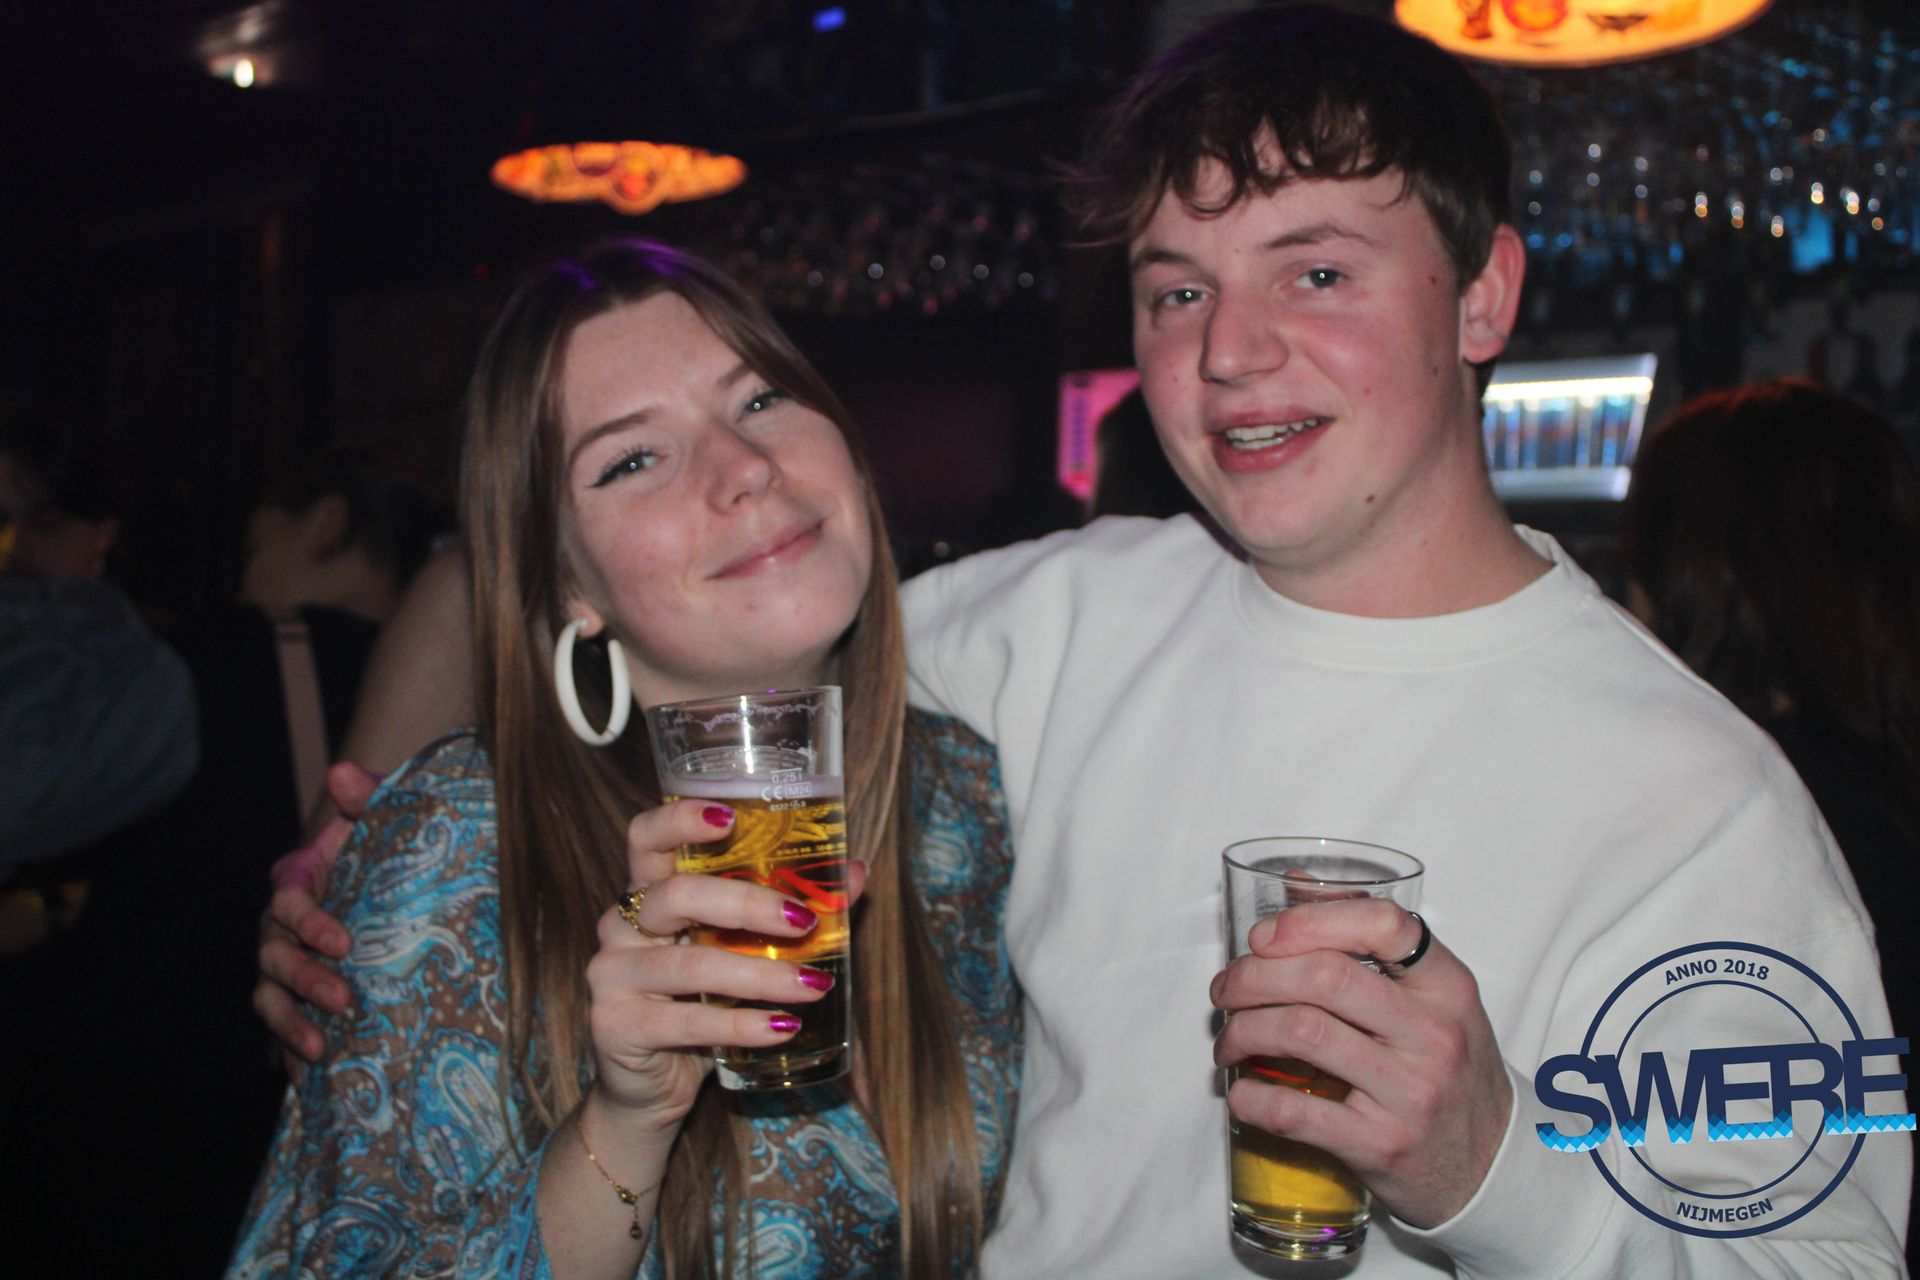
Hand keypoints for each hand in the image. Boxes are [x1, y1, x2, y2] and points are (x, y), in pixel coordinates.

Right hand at [254, 761, 380, 1070]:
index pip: (288, 901)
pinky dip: (290, 1055)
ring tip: (319, 1050)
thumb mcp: (387, 820)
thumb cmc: (390, 850)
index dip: (309, 923)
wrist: (400, 885)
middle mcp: (282, 927)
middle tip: (344, 1001)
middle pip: (274, 956)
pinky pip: (281, 1032)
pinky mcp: (298, 1001)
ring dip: (288, 1025)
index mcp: (298, 881)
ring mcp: (285, 967)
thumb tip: (341, 771)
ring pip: (268, 998)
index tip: (344, 942)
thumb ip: (370, 796)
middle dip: (303, 981)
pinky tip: (310, 1081)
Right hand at [585, 799, 865, 1132]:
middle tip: (805, 922)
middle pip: (677, 895)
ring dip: (761, 975)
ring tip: (813, 986)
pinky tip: (782, 1028)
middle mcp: (621, 925)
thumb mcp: (742, 951)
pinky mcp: (616, 1027)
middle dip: (748, 904)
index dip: (679, 820)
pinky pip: (686, 1021)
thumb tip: (854, 873)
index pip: (645, 837)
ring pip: (690, 965)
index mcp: (648, 892)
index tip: (729, 816)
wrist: (650, 1085)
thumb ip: (790, 911)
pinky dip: (741, 1024)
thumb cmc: (700, 1002)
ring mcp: (612, 976)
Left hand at [1211, 900, 1511, 1227]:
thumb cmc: (1450, 1070)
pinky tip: (1242, 1091)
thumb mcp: (1433, 999)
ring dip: (1242, 1030)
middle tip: (1226, 989)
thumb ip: (1368, 940)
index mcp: (1448, 986)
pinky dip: (1251, 1097)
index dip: (1310, 920)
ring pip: (1301, 1033)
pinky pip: (1294, 1111)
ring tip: (1228, 1038)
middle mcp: (1434, 1034)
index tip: (1263, 937)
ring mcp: (1410, 1092)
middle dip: (1253, 975)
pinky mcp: (1380, 1144)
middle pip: (1324, 978)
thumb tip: (1297, 883)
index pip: (1383, 924)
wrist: (1492, 1167)